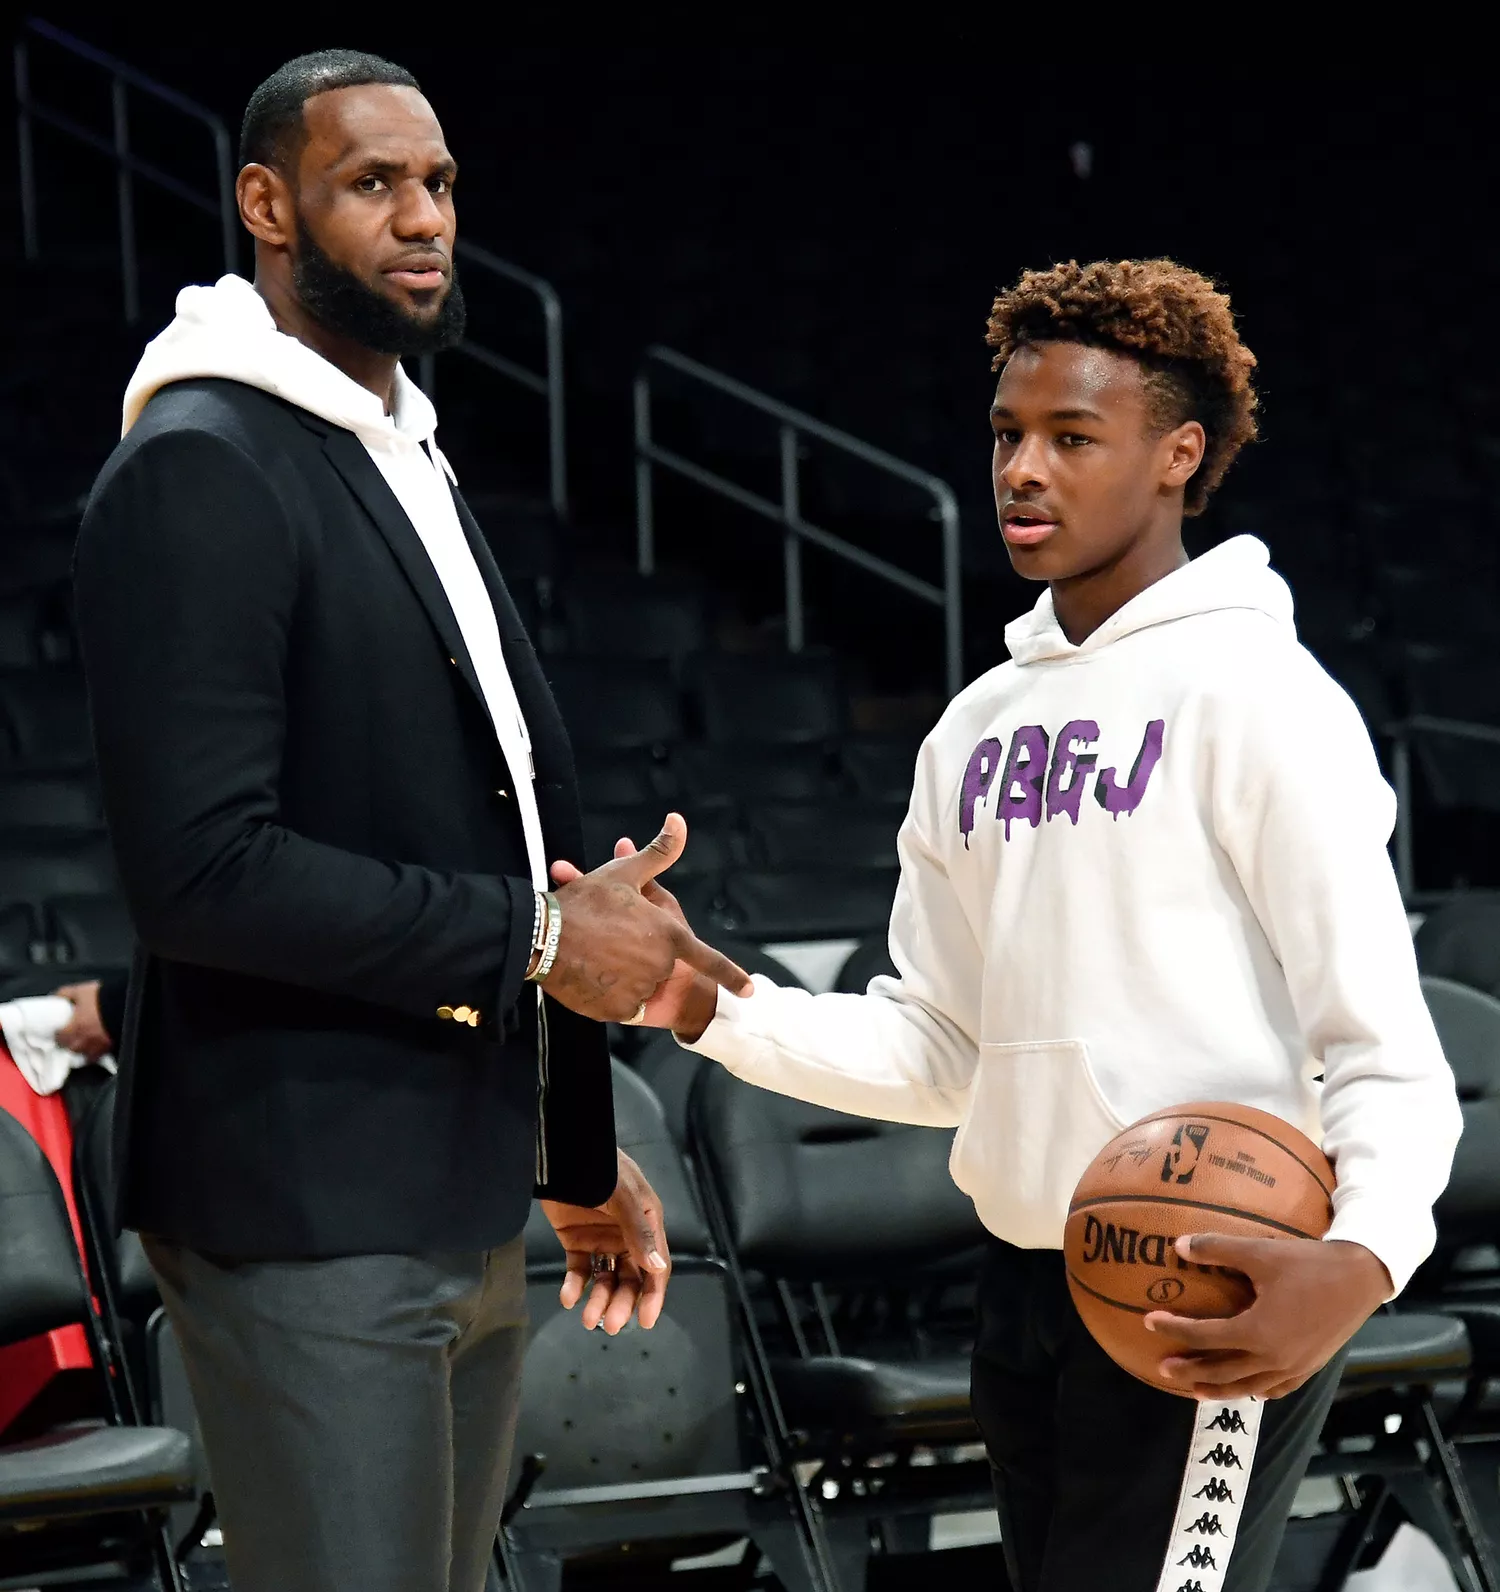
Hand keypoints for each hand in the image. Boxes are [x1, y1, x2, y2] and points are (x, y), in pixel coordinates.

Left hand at [52, 981, 112, 1059]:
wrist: (128, 1002)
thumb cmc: (104, 998)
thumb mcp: (81, 991)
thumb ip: (65, 994)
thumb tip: (55, 997)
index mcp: (75, 1028)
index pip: (59, 1038)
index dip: (57, 1035)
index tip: (58, 1031)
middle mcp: (86, 1040)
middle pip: (71, 1049)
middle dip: (69, 1044)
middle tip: (70, 1037)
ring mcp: (99, 1045)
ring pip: (86, 1055)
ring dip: (82, 1050)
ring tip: (83, 1044)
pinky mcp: (111, 1046)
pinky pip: (101, 1054)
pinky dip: (97, 1052)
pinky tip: (97, 1047)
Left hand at [540, 1150, 671, 1333]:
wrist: (562, 1154)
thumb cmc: (601, 1169)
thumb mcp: (624, 1197)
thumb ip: (639, 1232)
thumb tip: (657, 1268)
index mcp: (647, 1223)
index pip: (655, 1266)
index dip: (653, 1295)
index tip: (646, 1321)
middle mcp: (627, 1236)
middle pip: (630, 1278)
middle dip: (622, 1302)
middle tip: (610, 1325)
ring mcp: (601, 1239)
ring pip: (605, 1278)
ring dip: (599, 1300)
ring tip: (587, 1318)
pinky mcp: (575, 1240)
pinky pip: (578, 1270)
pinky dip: (574, 1286)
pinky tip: (569, 1297)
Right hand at [551, 833, 722, 1039]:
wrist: (544, 937)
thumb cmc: (587, 901)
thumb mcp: (626, 873)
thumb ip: (659, 852)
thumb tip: (679, 820)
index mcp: (670, 934)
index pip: (710, 959)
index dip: (732, 975)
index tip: (751, 990)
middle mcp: (661, 967)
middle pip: (659, 964)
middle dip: (637, 952)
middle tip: (607, 935)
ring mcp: (640, 991)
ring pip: (637, 983)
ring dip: (621, 973)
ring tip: (592, 951)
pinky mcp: (616, 1011)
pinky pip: (618, 1002)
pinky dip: (607, 991)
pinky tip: (587, 972)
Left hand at [1143, 1233, 1391, 1398]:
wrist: (1361, 1277)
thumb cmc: (1308, 1264)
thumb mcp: (1260, 1252)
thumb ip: (1217, 1249)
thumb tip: (1178, 1246)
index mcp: (1258, 1332)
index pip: (1205, 1336)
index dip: (1175, 1329)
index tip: (1149, 1322)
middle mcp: (1274, 1358)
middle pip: (1223, 1371)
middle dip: (1191, 1371)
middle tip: (1163, 1367)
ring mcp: (1295, 1367)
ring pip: (1249, 1386)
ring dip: (1220, 1388)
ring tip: (1196, 1390)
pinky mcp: (1311, 1366)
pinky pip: (1278, 1388)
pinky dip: (1257, 1390)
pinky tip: (1249, 1390)